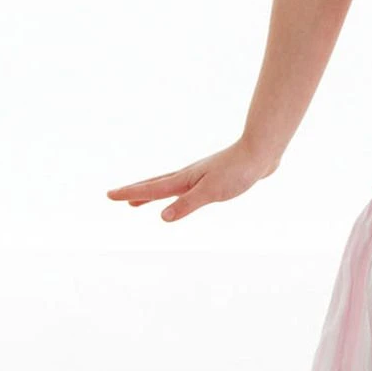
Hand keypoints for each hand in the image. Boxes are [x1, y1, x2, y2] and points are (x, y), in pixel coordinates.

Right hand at [106, 139, 277, 221]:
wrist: (262, 153)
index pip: (151, 190)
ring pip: (169, 186)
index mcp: (185, 179)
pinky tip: (181, 195)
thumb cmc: (238, 171)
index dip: (130, 194)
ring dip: (152, 194)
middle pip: (155, 185)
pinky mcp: (213, 177)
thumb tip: (162, 217)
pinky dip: (173, 192)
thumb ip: (187, 204)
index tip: (109, 195)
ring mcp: (200, 175)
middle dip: (135, 193)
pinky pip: (185, 188)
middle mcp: (189, 176)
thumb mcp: (212, 192)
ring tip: (139, 202)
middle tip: (116, 197)